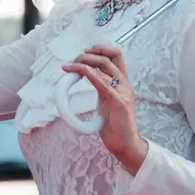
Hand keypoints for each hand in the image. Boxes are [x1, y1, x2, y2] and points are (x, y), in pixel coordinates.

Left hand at [62, 41, 147, 173]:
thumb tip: (85, 77)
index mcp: (122, 83)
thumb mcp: (105, 101)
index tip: (83, 52)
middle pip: (111, 56)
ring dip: (84, 63)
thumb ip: (100, 88)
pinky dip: (90, 74)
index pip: (116, 56)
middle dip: (90, 53)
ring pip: (105, 66)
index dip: (100, 49)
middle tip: (74, 59)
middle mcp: (125, 84)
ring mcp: (124, 92)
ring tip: (70, 66)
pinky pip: (103, 83)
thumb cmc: (115, 125)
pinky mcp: (119, 102)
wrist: (125, 145)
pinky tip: (80, 71)